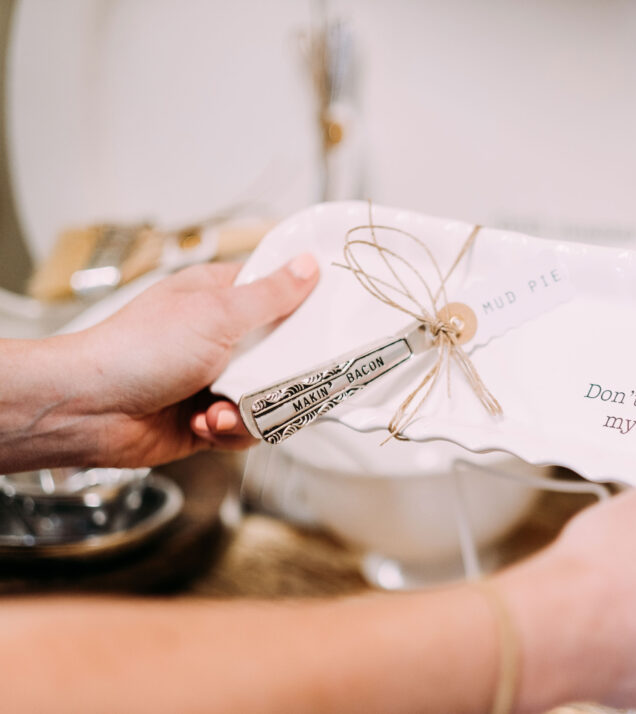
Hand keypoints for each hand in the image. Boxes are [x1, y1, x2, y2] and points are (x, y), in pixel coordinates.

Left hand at [64, 255, 318, 466]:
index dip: (306, 306)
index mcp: (220, 297)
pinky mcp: (208, 418)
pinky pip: (247, 428)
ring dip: (247, 408)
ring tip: (217, 408)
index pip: (279, 293)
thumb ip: (271, 295)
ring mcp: (215, 378)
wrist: (88, 411)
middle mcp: (220, 337)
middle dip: (279, 374)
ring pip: (269, 396)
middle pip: (284, 353)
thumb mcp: (216, 313)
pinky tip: (203, 424)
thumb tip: (308, 265)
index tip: (330, 320)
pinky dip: (230, 431)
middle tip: (276, 376)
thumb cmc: (136, 350)